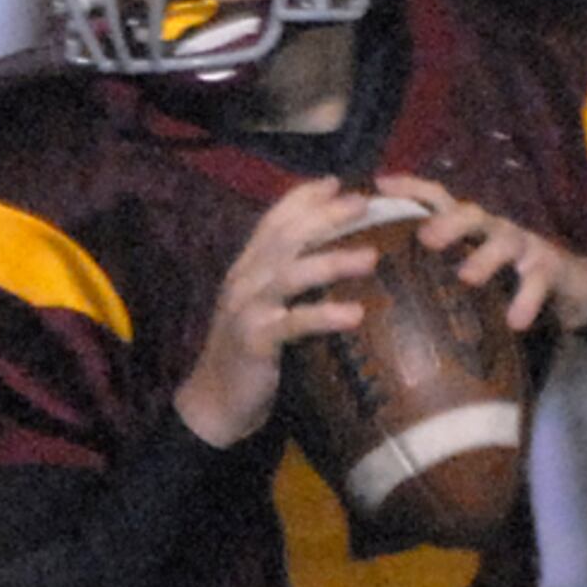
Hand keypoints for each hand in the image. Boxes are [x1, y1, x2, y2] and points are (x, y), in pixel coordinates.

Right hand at [174, 176, 381, 445]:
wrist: (214, 403)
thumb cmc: (250, 355)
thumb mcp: (265, 308)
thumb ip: (289, 281)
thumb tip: (335, 256)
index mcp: (247, 269)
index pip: (273, 221)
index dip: (303, 198)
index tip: (338, 182)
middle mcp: (244, 281)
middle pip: (286, 237)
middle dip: (326, 217)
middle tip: (365, 204)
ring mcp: (246, 310)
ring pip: (290, 274)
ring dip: (332, 261)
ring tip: (371, 258)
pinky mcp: (254, 342)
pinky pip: (293, 324)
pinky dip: (324, 316)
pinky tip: (354, 315)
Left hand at [375, 173, 586, 333]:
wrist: (571, 287)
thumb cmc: (506, 275)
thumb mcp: (470, 263)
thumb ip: (432, 265)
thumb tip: (377, 270)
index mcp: (471, 226)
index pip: (439, 199)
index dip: (412, 188)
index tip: (380, 185)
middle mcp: (495, 228)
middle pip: (471, 214)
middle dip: (449, 222)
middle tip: (426, 239)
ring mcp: (524, 245)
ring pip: (505, 241)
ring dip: (486, 258)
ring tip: (467, 277)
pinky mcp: (550, 269)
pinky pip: (538, 282)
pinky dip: (527, 300)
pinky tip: (515, 321)